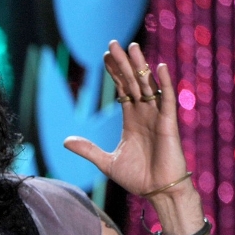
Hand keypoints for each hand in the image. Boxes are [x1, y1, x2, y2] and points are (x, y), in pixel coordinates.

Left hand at [64, 40, 190, 199]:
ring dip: (140, 66)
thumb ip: (88, 149)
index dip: (114, 73)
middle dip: (123, 63)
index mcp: (131, 120)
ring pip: (148, 85)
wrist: (158, 192)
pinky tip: (159, 67)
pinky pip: (167, 100)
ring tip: (132, 46)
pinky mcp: (169, 124)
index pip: (122, 89)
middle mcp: (145, 114)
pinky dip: (164, 84)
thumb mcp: (106, 162)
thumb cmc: (137, 178)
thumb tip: (65, 141)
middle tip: (113, 42)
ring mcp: (157, 117)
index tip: (105, 56)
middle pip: (133, 82)